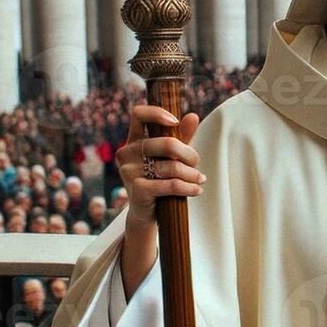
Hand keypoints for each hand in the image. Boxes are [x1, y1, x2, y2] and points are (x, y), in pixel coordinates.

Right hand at [118, 104, 204, 230]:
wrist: (146, 213)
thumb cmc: (159, 180)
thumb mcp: (171, 157)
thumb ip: (180, 137)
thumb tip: (193, 116)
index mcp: (134, 140)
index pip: (139, 114)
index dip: (157, 113)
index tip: (175, 122)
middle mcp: (127, 153)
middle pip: (166, 143)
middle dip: (189, 154)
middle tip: (197, 163)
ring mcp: (129, 171)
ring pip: (172, 167)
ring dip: (191, 174)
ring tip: (199, 179)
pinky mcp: (137, 189)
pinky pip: (171, 184)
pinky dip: (188, 188)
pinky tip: (196, 190)